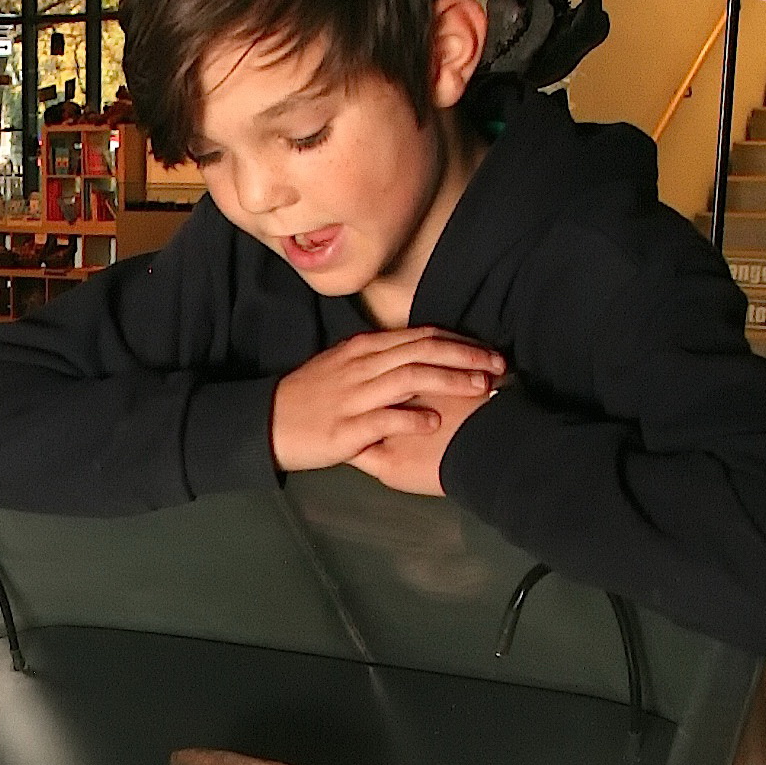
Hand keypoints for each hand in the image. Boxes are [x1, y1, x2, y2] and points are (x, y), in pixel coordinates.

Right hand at [271, 328, 504, 473]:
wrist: (265, 424)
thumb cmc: (308, 399)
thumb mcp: (341, 367)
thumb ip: (377, 359)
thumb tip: (416, 355)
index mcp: (363, 349)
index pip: (420, 336)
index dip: (459, 342)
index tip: (488, 352)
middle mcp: (361, 366)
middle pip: (423, 352)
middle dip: (467, 357)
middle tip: (499, 367)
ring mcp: (353, 396)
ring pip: (410, 378)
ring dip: (450, 381)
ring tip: (480, 390)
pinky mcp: (345, 428)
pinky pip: (384, 417)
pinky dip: (413, 417)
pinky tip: (435, 421)